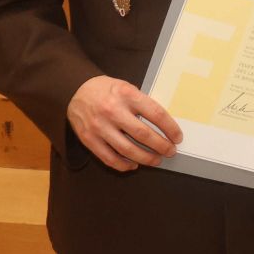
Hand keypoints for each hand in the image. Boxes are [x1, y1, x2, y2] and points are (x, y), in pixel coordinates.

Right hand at [66, 75, 181, 170]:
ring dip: (145, 158)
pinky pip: (109, 158)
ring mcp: (99, 127)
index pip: (155, 114)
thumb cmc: (107, 90)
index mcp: (127, 95)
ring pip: (127, 149)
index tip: (177, 137)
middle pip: (143, 134)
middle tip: (170, 151)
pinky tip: (133, 165)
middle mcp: (113, 111)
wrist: (75, 90)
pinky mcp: (89, 139)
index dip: (170, 128)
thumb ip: (142, 104)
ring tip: (156, 160)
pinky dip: (123, 165)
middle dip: (161, 146)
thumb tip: (164, 125)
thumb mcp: (127, 88)